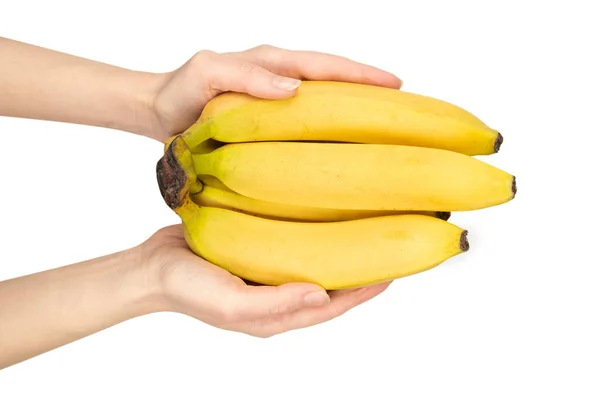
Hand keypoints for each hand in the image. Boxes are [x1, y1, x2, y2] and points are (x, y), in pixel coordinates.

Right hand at [142, 225, 390, 337]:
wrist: (152, 267)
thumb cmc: (187, 289)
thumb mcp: (230, 303)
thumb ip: (276, 304)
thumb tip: (322, 295)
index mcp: (277, 315)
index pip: (333, 305)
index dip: (365, 292)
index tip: (395, 270)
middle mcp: (279, 296)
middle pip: (331, 287)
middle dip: (362, 273)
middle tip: (392, 248)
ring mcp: (269, 275)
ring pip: (316, 265)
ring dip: (341, 253)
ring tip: (367, 232)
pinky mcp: (258, 255)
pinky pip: (294, 248)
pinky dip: (315, 238)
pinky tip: (326, 220)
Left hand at [147, 44, 401, 141]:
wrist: (159, 112)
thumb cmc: (179, 93)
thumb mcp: (205, 74)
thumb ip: (244, 75)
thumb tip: (293, 88)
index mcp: (270, 63)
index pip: (324, 66)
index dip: (360, 75)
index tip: (393, 85)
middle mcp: (279, 78)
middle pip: (334, 80)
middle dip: (369, 89)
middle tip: (403, 106)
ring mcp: (276, 99)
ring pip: (325, 101)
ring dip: (354, 109)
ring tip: (385, 125)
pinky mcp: (270, 122)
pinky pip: (308, 122)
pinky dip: (330, 129)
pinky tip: (343, 146)